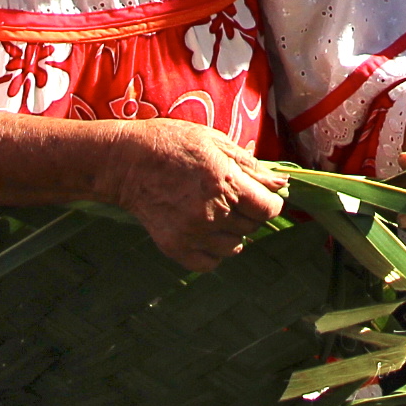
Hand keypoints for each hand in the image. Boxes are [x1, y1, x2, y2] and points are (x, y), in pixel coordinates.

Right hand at [95, 120, 288, 270]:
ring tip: (215, 213)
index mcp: (224, 181)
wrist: (125, 162)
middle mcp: (211, 211)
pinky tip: (203, 231)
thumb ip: (250, 166)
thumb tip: (280, 185)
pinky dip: (213, 251)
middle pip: (252, 226)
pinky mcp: (175, 248)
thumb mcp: (215, 141)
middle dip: (249, 212)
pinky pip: (210, 263)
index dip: (271, 202)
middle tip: (230, 196)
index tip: (263, 196)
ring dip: (232, 232)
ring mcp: (192, 233)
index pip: (268, 208)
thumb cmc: (172, 143)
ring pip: (234, 247)